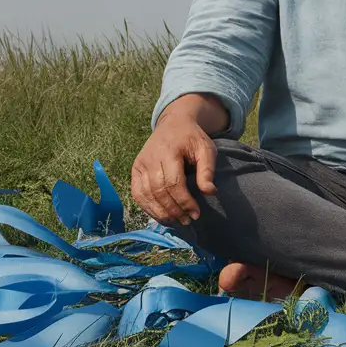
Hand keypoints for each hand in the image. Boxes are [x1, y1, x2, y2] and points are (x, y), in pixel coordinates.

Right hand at [131, 106, 218, 226]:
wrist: (174, 124)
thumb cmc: (192, 138)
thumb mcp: (206, 149)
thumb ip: (207, 170)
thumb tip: (210, 192)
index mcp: (169, 151)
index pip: (173, 183)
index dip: (184, 201)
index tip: (196, 214)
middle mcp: (150, 157)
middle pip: (159, 191)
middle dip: (174, 210)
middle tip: (187, 221)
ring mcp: (140, 164)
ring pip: (146, 195)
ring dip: (161, 213)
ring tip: (176, 222)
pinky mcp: (135, 169)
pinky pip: (137, 193)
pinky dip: (148, 208)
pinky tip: (161, 216)